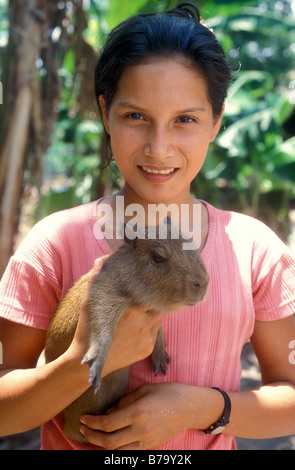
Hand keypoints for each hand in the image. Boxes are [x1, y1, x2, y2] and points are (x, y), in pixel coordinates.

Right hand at [68, 257, 162, 377]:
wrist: (87, 363)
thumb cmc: (87, 330)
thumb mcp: (88, 303)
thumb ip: (95, 279)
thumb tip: (100, 260)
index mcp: (131, 309)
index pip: (151, 293)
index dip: (150, 288)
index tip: (148, 284)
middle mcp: (143, 323)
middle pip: (159, 305)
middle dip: (153, 301)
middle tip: (144, 299)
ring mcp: (148, 337)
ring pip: (159, 318)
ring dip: (152, 314)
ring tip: (140, 313)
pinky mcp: (148, 348)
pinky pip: (155, 332)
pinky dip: (149, 328)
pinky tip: (136, 329)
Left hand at [79, 383, 199, 448]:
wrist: (190, 407)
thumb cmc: (168, 392)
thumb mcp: (144, 389)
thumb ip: (124, 401)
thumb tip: (108, 411)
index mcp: (138, 412)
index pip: (107, 423)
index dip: (92, 422)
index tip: (83, 418)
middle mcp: (141, 430)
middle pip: (108, 442)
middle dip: (91, 436)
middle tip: (82, 428)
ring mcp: (146, 441)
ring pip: (116, 451)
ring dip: (100, 445)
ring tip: (92, 435)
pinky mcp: (151, 447)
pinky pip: (128, 452)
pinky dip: (115, 449)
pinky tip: (109, 440)